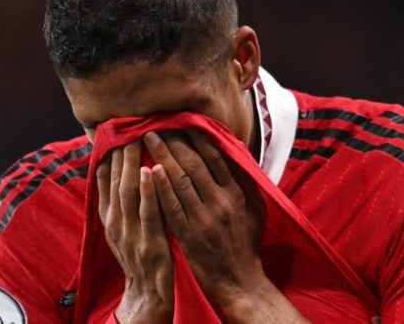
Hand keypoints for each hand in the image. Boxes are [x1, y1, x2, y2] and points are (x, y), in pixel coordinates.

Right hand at [97, 141, 172, 323]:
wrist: (147, 293)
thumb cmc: (139, 254)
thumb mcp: (121, 226)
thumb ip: (117, 200)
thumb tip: (113, 168)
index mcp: (109, 216)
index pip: (104, 177)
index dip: (109, 152)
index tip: (114, 128)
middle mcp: (116, 221)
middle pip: (116, 179)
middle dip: (121, 150)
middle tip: (129, 124)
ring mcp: (131, 232)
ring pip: (129, 191)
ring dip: (133, 163)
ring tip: (137, 138)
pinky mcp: (150, 242)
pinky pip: (149, 212)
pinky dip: (150, 190)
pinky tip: (153, 170)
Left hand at [142, 130, 265, 306]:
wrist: (240, 281)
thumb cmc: (246, 243)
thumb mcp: (255, 209)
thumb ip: (244, 182)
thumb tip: (234, 154)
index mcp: (237, 193)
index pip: (215, 156)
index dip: (198, 136)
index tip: (183, 121)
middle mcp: (222, 202)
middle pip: (194, 163)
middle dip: (175, 141)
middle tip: (158, 124)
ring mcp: (204, 219)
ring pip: (181, 180)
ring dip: (163, 156)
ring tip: (148, 138)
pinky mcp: (189, 235)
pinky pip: (172, 206)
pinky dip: (161, 187)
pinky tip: (149, 170)